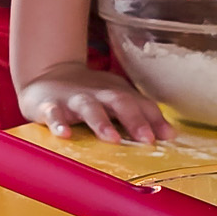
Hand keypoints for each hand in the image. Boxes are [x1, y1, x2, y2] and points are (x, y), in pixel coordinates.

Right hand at [16, 63, 173, 142]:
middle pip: (119, 102)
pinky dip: (58, 123)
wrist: (46, 76)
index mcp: (117, 93)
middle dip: (135, 119)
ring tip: (113, 139)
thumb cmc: (88, 95)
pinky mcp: (49, 105)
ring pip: (89, 108)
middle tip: (147, 139)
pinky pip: (54, 114)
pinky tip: (64, 134)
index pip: (141, 103)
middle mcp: (98, 94)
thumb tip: (171, 135)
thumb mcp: (114, 100)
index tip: (169, 136)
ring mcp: (73, 99)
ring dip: (102, 122)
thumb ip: (140, 115)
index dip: (155, 119)